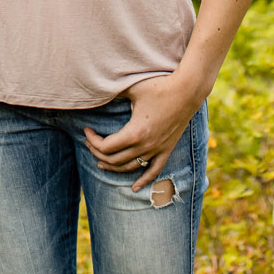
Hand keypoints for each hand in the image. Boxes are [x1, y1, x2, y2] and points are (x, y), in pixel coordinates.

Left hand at [84, 73, 204, 192]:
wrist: (187, 91)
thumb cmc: (159, 86)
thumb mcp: (132, 89)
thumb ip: (114, 92)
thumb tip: (97, 88)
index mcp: (134, 133)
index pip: (106, 147)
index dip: (92, 140)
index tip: (86, 130)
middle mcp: (145, 146)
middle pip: (114, 159)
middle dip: (97, 152)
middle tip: (89, 143)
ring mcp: (157, 149)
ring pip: (130, 167)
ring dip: (113, 167)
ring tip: (101, 162)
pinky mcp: (166, 149)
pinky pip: (154, 171)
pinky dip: (143, 180)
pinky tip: (134, 187)